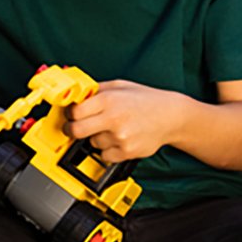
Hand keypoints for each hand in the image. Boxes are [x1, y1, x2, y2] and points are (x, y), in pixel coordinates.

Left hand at [64, 80, 183, 162]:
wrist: (171, 116)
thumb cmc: (146, 100)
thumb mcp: (120, 85)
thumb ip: (97, 90)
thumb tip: (75, 94)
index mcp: (109, 99)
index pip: (75, 111)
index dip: (70, 114)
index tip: (72, 114)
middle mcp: (113, 118)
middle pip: (76, 131)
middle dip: (71, 130)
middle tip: (74, 128)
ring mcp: (120, 137)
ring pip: (92, 143)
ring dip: (97, 138)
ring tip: (113, 129)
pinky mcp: (127, 152)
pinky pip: (105, 155)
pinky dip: (108, 150)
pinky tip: (120, 139)